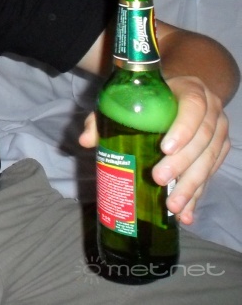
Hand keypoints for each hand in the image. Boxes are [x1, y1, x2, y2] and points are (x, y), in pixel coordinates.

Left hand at [79, 75, 230, 224]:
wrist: (180, 96)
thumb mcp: (128, 100)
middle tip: (158, 179)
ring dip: (191, 186)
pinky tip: (186, 214)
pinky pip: (210, 175)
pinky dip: (197, 195)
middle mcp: (211, 111)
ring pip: (209, 160)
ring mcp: (219, 132)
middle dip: (181, 163)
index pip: (193, 106)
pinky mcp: (219, 151)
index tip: (165, 148)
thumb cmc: (149, 98)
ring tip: (173, 206)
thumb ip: (105, 117)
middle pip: (202, 138)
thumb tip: (85, 141)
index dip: (183, 128)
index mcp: (190, 90)